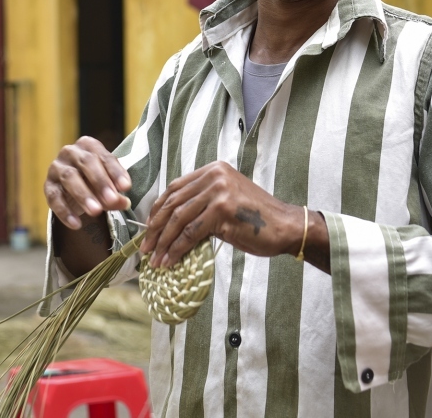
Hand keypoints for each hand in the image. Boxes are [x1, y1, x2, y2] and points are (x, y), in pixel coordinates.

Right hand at [44, 136, 131, 229]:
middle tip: (111, 199)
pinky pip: (54, 198)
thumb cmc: (94, 181)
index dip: (116, 171)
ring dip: (83, 195)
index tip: (126, 187)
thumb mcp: (108, 185)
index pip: (104, 156)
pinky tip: (76, 224)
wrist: (73, 189)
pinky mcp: (48, 186)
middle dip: (100, 182)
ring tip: (96, 212)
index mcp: (89, 145)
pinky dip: (65, 211)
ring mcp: (57, 167)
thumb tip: (124, 203)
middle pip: (86, 162)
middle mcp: (71, 152)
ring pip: (69, 178)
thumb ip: (115, 193)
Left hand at [141, 161, 302, 267]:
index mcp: (213, 170)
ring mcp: (219, 191)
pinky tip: (170, 260)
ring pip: (179, 219)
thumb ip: (201, 204)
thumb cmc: (256, 219)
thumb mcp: (225, 202)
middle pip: (173, 203)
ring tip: (155, 259)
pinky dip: (177, 249)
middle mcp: (214, 176)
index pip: (175, 188)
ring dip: (164, 242)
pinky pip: (191, 233)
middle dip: (155, 228)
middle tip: (145, 248)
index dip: (158, 210)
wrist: (285, 227)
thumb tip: (169, 224)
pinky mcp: (223, 210)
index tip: (148, 230)